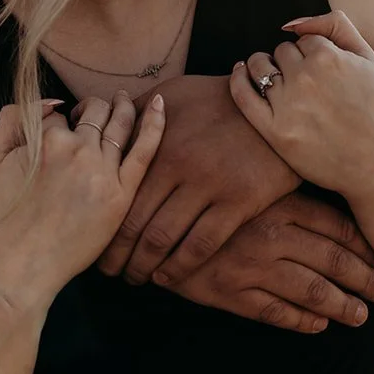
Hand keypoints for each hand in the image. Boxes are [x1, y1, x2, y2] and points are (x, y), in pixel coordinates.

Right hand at [0, 92, 165, 309]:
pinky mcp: (121, 194)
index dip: (57, 124)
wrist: (21, 264)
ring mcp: (102, 172)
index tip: (59, 135)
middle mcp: (78, 151)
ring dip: (121, 106)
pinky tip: (159, 103)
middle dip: (90, 108)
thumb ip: (11, 118)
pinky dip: (154, 123)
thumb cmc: (5, 215)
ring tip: (122, 100)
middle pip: (94, 112)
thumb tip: (51, 104)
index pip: (59, 115)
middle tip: (89, 115)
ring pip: (119, 124)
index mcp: (47, 140)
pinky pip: (143, 151)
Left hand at [95, 74, 298, 287]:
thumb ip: (136, 115)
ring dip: (145, 266)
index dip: (105, 228)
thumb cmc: (217, 100)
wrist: (275, 104)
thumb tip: (102, 123)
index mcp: (158, 146)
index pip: (120, 197)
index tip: (98, 246)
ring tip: (137, 279)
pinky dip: (180, 267)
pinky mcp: (239, 202)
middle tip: (111, 273)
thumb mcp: (172, 94)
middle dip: (119, 255)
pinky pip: (202, 245)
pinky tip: (167, 278)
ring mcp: (209, 186)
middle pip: (136, 224)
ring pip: (164, 240)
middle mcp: (178, 169)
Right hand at [167, 192, 373, 332]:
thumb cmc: (208, 191)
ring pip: (311, 292)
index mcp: (279, 204)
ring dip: (341, 306)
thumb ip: (289, 193)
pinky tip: (318, 326)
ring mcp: (250, 266)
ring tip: (359, 315)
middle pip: (332, 261)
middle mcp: (270, 235)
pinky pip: (275, 313)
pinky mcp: (228, 292)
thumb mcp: (252, 182)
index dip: (364, 247)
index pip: (337, 227)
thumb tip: (339, 198)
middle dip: (362, 279)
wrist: (152, 215)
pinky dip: (302, 322)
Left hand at [229, 11, 373, 203]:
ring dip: (263, 67)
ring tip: (277, 81)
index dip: (310, 55)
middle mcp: (306, 78)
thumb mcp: (367, 57)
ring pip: (260, 67)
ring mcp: (289, 105)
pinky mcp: (275, 131)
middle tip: (305, 84)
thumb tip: (291, 23)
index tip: (321, 73)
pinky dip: (238, 79)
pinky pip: (243, 94)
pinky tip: (240, 73)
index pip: (303, 40)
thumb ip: (335, 25)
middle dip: (290, 62)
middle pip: (281, 51)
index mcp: (328, 57)